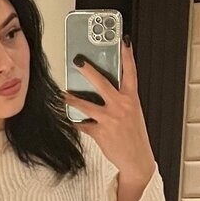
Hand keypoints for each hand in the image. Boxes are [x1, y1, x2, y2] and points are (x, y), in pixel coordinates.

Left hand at [62, 38, 156, 186]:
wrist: (136, 160)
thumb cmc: (133, 135)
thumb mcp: (133, 113)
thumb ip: (121, 99)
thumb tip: (103, 89)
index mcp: (132, 99)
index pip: (131, 72)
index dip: (127, 55)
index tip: (123, 40)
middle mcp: (121, 106)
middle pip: (102, 83)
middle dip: (89, 71)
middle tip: (78, 60)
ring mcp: (109, 119)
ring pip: (86, 105)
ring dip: (71, 98)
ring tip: (62, 93)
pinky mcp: (99, 132)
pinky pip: (82, 124)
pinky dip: (75, 121)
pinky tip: (69, 118)